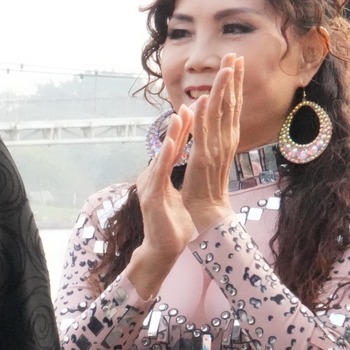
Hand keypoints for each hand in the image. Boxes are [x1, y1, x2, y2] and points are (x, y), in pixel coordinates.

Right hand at [124, 104, 196, 299]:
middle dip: (180, 122)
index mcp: (162, 174)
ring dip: (172, 134)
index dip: (188, 126)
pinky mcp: (152, 198)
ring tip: (181, 115)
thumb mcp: (179, 194)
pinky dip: (165, 157)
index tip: (198, 106)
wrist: (161, 250)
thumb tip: (189, 165)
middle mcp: (154, 176)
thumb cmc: (173, 224)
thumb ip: (180, 178)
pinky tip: (171, 143)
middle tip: (189, 100)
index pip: (177, 147)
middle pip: (168, 146)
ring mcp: (151, 186)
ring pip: (162, 156)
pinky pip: (159, 174)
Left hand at [180, 54, 243, 231]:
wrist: (206, 210)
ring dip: (223, 89)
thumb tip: (208, 115)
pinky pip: (204, 134)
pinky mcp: (202, 158)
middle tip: (235, 54)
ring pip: (220, 113)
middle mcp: (226, 139)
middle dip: (233, 78)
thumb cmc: (205, 184)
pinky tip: (204, 100)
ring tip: (225, 67)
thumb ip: (211, 134)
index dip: (234, 82)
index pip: (232, 104)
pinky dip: (204, 116)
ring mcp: (216, 148)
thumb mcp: (210, 152)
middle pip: (231, 103)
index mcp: (227, 137)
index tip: (236, 61)